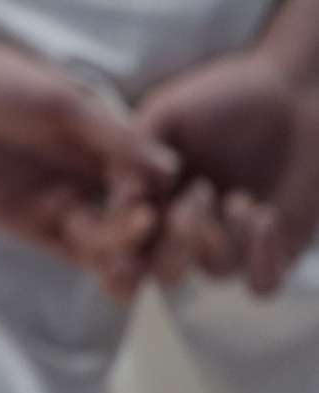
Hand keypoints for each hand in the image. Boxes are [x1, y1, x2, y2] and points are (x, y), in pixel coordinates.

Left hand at [0, 35, 176, 264]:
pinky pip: (69, 251)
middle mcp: (87, 176)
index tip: (186, 210)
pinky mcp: (29, 224)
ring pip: (105, 240)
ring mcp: (59, 202)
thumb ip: (111, 138)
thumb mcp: (62, 105)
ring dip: (124, 254)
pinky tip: (112, 273)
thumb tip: (169, 168)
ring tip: (135, 266)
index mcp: (104, 143)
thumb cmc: (0, 84)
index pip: (148, 178)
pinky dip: (93, 264)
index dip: (165, 196)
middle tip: (159, 246)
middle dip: (150, 234)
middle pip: (132, 215)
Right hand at [137, 50, 318, 294]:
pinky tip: (264, 216)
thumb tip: (120, 202)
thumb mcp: (165, 115)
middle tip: (196, 196)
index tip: (142, 220)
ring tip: (238, 198)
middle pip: (165, 272)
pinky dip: (261, 259)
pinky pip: (262, 284)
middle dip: (177, 244)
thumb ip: (134, 154)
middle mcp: (186, 230)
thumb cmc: (222, 95)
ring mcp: (232, 240)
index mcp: (150, 205)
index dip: (126, 247)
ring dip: (223, 238)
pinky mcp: (276, 246)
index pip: (126, 246)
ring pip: (215, 273)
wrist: (291, 88)